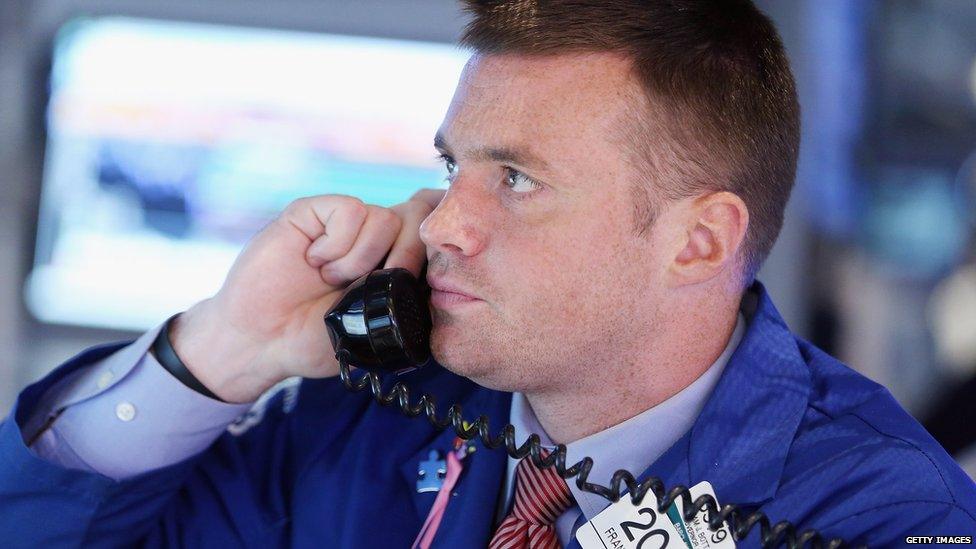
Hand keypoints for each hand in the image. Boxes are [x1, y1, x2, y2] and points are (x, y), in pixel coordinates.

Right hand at [168, 189, 445, 402]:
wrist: (261, 341)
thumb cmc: (315, 339)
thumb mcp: (375, 326)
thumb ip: (406, 295)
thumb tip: (441, 269)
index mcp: (392, 261)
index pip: (433, 227)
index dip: (437, 240)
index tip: (421, 272)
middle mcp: (372, 237)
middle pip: (418, 216)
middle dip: (406, 255)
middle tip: (376, 284)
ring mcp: (342, 223)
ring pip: (386, 218)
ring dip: (361, 258)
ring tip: (332, 280)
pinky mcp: (313, 212)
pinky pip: (351, 210)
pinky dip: (338, 244)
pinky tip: (316, 261)